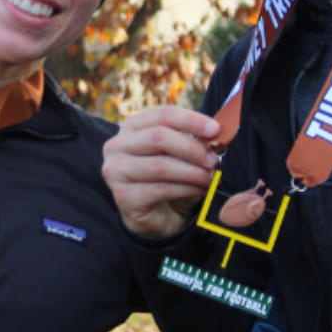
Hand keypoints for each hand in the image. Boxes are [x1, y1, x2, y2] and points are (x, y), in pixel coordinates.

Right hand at [102, 107, 221, 236]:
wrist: (155, 216)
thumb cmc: (168, 179)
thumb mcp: (180, 155)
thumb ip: (193, 141)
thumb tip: (215, 134)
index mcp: (132, 127)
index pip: (163, 115)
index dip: (191, 120)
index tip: (215, 130)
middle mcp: (117, 146)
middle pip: (159, 137)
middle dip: (192, 149)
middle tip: (214, 160)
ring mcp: (116, 171)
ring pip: (161, 166)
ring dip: (192, 172)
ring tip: (210, 178)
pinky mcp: (123, 197)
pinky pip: (161, 189)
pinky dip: (186, 189)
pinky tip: (199, 190)